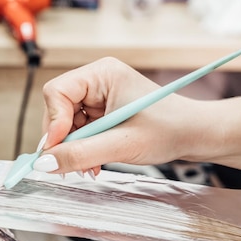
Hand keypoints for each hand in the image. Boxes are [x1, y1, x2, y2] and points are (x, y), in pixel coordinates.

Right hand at [36, 57, 195, 174]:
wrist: (196, 135)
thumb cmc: (171, 129)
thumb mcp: (122, 145)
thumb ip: (80, 154)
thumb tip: (44, 163)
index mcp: (102, 74)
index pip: (56, 92)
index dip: (53, 122)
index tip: (55, 150)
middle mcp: (96, 82)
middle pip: (57, 110)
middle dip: (62, 140)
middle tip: (69, 164)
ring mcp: (97, 98)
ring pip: (65, 125)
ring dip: (72, 149)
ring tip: (88, 166)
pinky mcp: (100, 113)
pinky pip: (77, 132)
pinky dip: (81, 150)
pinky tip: (92, 163)